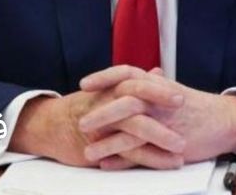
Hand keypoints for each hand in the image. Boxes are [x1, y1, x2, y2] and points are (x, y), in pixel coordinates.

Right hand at [9, 66, 186, 168]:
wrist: (52, 126)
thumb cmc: (85, 108)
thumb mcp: (109, 91)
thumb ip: (136, 83)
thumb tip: (158, 73)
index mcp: (112, 88)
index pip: (137, 82)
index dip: (158, 88)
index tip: (181, 94)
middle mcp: (108, 102)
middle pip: (136, 96)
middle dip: (160, 100)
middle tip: (183, 106)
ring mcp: (104, 124)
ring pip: (135, 126)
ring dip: (161, 136)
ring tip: (182, 147)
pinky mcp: (101, 145)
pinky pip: (129, 151)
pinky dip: (151, 158)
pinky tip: (168, 163)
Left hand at [79, 67, 235, 168]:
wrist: (223, 121)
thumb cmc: (195, 106)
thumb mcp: (171, 90)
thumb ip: (151, 85)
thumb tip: (138, 75)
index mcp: (156, 84)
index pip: (126, 74)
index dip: (104, 77)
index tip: (83, 84)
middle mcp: (159, 100)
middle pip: (125, 101)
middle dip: (101, 112)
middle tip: (80, 122)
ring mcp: (165, 122)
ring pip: (131, 130)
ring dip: (107, 142)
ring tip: (87, 152)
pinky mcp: (170, 144)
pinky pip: (142, 153)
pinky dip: (123, 160)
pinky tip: (107, 164)